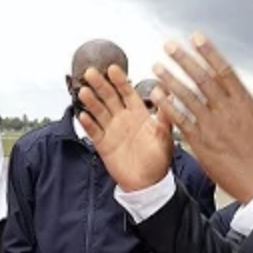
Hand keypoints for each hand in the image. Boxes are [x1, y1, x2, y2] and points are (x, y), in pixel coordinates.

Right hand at [78, 65, 173, 191]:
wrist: (147, 184)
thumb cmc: (159, 160)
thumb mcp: (165, 137)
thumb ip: (165, 116)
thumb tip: (170, 94)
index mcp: (138, 114)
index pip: (127, 92)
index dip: (120, 80)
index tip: (113, 68)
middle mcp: (123, 119)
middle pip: (109, 97)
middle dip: (101, 84)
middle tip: (91, 72)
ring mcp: (111, 131)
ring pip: (99, 111)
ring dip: (91, 101)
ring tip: (84, 91)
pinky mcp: (103, 145)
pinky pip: (93, 131)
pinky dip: (88, 124)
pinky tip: (82, 115)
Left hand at [150, 34, 252, 203]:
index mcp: (244, 102)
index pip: (224, 70)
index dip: (209, 52)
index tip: (196, 37)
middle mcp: (227, 111)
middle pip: (202, 79)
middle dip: (184, 60)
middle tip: (169, 46)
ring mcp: (213, 127)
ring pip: (188, 98)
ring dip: (171, 80)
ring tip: (157, 65)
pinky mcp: (201, 143)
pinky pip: (181, 121)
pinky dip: (169, 107)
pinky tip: (157, 95)